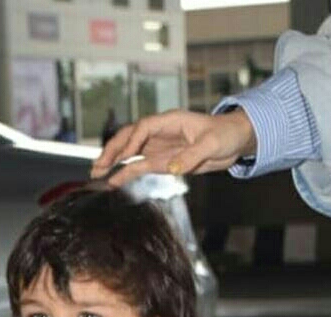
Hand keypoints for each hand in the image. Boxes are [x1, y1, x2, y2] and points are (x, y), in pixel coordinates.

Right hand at [91, 108, 257, 187]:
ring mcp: (159, 147)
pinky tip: (113, 182)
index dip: (133, 140)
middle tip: (98, 166)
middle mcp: (160, 133)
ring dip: (113, 162)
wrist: (233, 142)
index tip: (127, 155)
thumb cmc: (225, 135)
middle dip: (112, 150)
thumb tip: (173, 168)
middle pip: (129, 137)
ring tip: (97, 174)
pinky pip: (139, 166)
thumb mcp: (212, 144)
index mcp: (170, 121)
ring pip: (129, 152)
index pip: (144, 127)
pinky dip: (125, 173)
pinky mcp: (162, 161)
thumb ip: (192, 156)